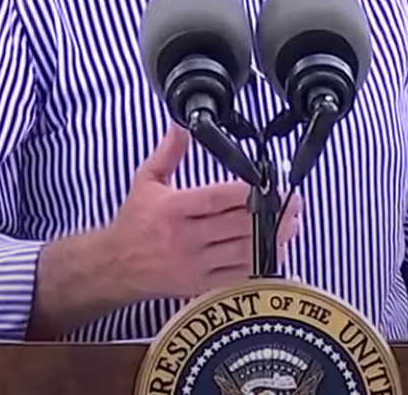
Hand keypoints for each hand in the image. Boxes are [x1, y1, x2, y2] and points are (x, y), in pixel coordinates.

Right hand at [101, 124, 302, 299]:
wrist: (115, 266)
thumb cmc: (134, 221)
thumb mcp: (147, 181)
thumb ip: (169, 152)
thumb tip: (182, 123)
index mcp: (173, 210)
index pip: (218, 199)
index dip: (249, 191)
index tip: (271, 183)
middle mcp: (185, 239)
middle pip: (237, 224)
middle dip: (270, 212)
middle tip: (293, 201)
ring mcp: (194, 265)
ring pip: (243, 251)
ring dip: (272, 237)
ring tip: (292, 222)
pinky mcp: (200, 284)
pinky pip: (237, 275)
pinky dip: (261, 263)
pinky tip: (276, 248)